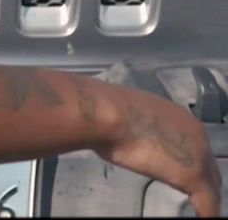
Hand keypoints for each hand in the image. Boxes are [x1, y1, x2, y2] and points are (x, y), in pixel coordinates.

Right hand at [93, 83, 220, 216]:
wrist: (111, 115)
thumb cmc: (110, 114)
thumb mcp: (131, 118)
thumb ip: (141, 129)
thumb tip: (130, 138)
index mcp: (181, 118)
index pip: (196, 146)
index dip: (191, 161)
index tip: (180, 171)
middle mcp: (196, 135)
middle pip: (209, 166)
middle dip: (205, 180)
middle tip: (194, 194)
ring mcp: (198, 157)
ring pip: (212, 184)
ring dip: (206, 196)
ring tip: (199, 208)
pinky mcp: (193, 177)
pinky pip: (208, 202)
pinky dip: (206, 213)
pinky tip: (203, 218)